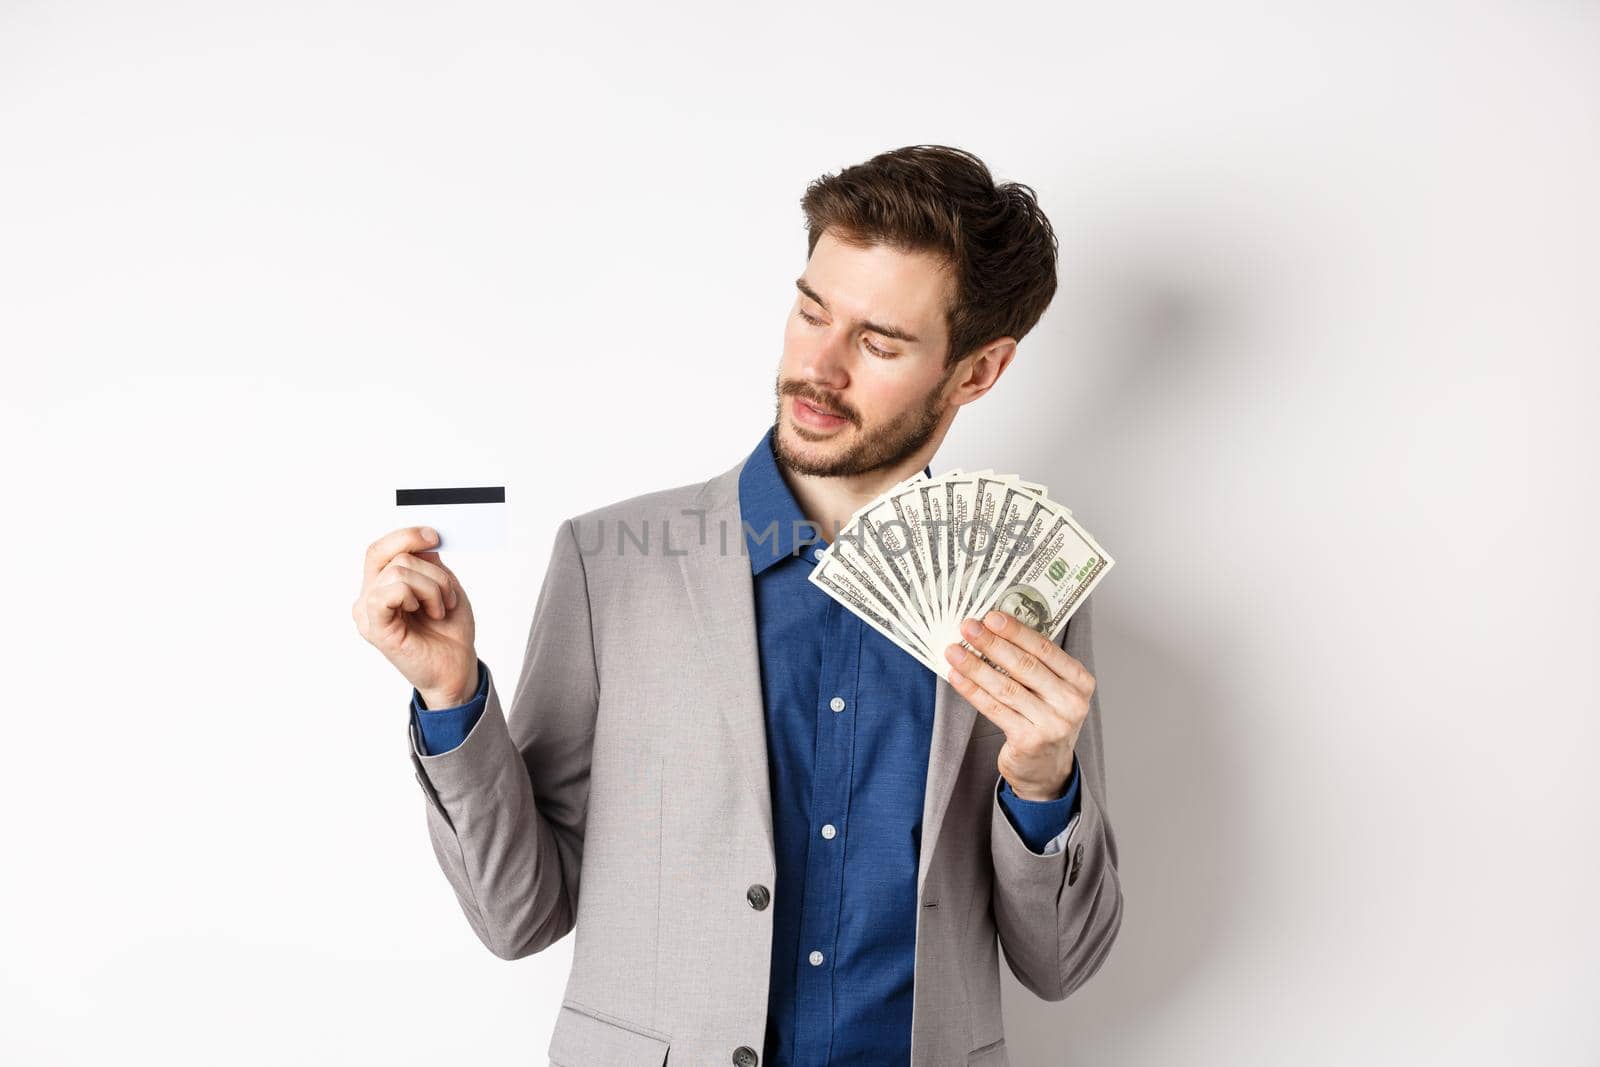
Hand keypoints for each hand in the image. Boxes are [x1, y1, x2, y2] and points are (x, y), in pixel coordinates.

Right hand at [353, 526, 477, 705]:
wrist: (457, 667)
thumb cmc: (449, 631)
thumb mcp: (444, 585)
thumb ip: (428, 562)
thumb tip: (420, 542)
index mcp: (382, 586)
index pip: (380, 549)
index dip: (406, 535)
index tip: (435, 536)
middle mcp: (369, 597)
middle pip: (387, 554)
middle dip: (429, 567)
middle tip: (448, 590)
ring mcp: (368, 613)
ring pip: (398, 570)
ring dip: (432, 587)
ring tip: (440, 608)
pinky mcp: (374, 627)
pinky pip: (390, 591)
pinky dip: (418, 596)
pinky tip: (426, 613)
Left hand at [944, 610, 1095, 801]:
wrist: (1048, 770)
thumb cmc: (1046, 719)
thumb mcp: (1053, 690)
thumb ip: (1034, 663)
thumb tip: (995, 629)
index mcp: (1080, 681)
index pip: (1045, 649)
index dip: (1016, 631)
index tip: (991, 616)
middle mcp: (1071, 702)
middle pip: (1025, 666)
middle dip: (992, 643)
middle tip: (969, 627)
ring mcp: (1052, 724)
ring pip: (1006, 687)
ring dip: (976, 666)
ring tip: (954, 650)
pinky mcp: (1029, 741)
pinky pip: (994, 709)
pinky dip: (972, 690)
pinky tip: (957, 676)